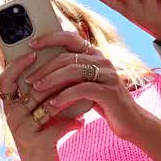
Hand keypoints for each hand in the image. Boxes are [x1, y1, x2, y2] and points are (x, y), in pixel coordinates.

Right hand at [0, 50, 84, 160]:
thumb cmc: (41, 140)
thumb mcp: (35, 117)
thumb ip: (38, 96)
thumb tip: (54, 66)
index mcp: (10, 107)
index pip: (6, 78)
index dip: (17, 64)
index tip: (34, 52)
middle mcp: (12, 117)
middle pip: (33, 88)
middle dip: (55, 78)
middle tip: (74, 69)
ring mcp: (23, 131)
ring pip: (48, 105)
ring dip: (69, 98)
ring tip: (84, 91)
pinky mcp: (37, 144)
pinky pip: (59, 126)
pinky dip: (73, 122)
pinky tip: (82, 122)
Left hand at [25, 31, 145, 140]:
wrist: (131, 123)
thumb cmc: (104, 104)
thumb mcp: (86, 85)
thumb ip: (71, 75)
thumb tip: (40, 71)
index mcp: (95, 55)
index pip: (71, 37)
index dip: (50, 38)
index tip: (31, 44)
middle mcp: (102, 60)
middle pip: (67, 57)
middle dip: (44, 68)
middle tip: (28, 79)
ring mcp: (107, 75)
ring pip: (73, 71)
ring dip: (51, 80)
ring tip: (36, 90)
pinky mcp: (109, 92)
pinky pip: (82, 89)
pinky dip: (65, 96)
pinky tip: (53, 104)